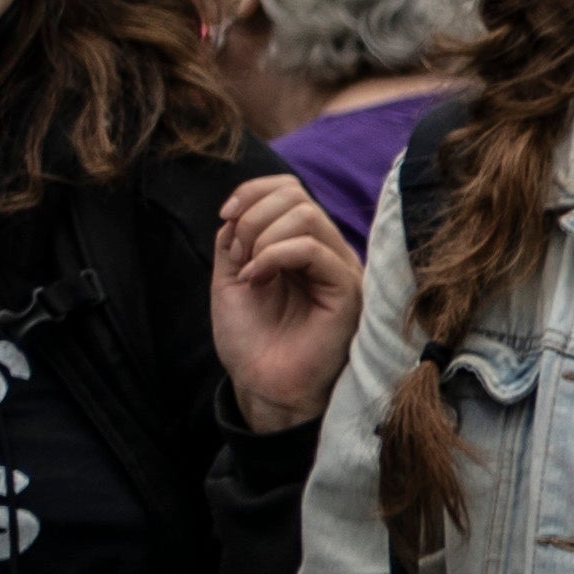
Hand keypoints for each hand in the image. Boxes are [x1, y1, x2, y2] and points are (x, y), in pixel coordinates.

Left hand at [209, 173, 362, 432]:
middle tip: (236, 255)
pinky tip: (257, 278)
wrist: (262, 384)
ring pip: (306, 216)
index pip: (289, 190)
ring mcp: (340, 270)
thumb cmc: (252, 338)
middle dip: (252, 217)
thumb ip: (237, 237)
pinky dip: (274, 255)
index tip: (224, 218)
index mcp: (301, 245)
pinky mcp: (348, 291)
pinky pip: (314, 250)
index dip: (252, 192)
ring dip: (262, 236)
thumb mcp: (232, 275)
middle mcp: (327, 252)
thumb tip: (243, 208)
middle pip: (296, 196)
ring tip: (249, 271)